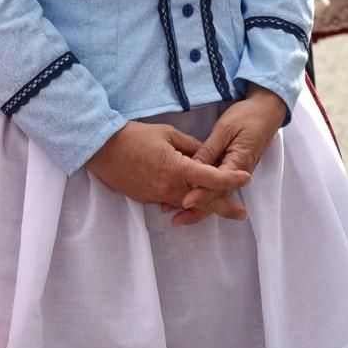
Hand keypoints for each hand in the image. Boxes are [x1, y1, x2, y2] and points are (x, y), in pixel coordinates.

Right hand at [86, 122, 250, 219]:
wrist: (102, 149)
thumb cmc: (135, 136)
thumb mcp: (167, 133)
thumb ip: (190, 146)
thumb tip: (204, 155)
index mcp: (179, 169)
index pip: (212, 179)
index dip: (232, 179)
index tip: (246, 177)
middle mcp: (170, 188)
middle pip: (203, 201)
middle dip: (224, 208)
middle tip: (242, 214)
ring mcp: (157, 196)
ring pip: (187, 205)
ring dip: (204, 207)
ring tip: (220, 209)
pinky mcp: (146, 199)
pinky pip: (170, 202)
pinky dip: (183, 202)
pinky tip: (190, 201)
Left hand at [170, 85, 285, 225]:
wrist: (266, 113)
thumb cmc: (247, 117)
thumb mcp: (225, 129)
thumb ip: (209, 150)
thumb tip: (192, 167)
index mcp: (238, 163)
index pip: (218, 184)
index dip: (201, 194)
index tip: (185, 201)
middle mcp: (238, 173)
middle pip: (217, 197)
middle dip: (197, 209)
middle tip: (176, 219)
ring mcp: (235, 173)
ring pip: (216, 195)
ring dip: (198, 207)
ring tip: (177, 217)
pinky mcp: (231, 170)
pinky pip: (217, 187)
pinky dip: (203, 195)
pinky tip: (187, 201)